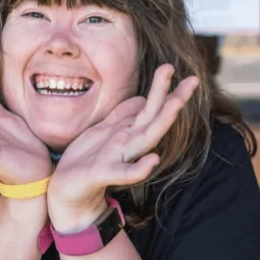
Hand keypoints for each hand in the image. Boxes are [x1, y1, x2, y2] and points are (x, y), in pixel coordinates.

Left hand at [47, 64, 199, 232]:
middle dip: (173, 99)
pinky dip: (139, 168)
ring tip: (176, 103)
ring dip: (162, 121)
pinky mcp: (105, 174)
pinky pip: (125, 173)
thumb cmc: (87, 159)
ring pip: (146, 138)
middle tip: (191, 79)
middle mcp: (129, 144)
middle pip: (155, 118)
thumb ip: (123, 115)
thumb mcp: (104, 129)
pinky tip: (153, 160)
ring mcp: (120, 159)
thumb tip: (142, 98)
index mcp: (129, 132)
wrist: (68, 190)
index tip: (177, 68)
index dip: (164, 89)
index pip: (151, 107)